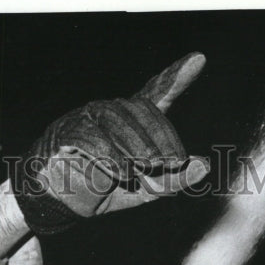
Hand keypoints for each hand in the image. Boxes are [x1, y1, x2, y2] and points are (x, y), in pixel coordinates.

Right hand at [15, 53, 208, 234]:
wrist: (59, 204)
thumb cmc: (102, 191)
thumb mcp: (144, 190)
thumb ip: (173, 179)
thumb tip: (205, 166)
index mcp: (130, 122)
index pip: (154, 94)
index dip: (175, 77)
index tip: (198, 60)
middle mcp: (109, 113)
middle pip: (140, 109)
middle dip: (160, 136)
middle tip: (173, 162)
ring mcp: (85, 120)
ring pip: (116, 120)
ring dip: (137, 145)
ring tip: (147, 168)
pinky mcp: (66, 136)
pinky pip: (90, 138)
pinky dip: (110, 156)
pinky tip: (123, 173)